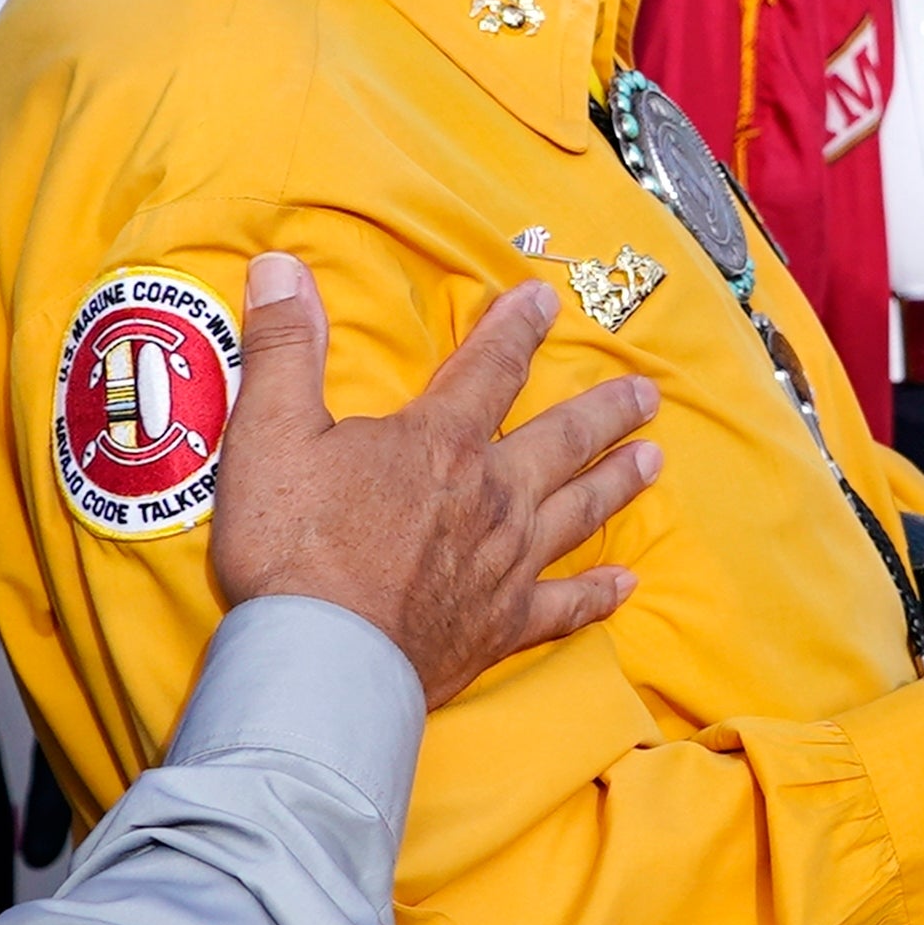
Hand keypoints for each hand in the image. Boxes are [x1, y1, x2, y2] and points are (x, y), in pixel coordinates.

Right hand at [212, 257, 659, 709]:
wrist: (321, 659)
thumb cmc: (292, 547)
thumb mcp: (269, 432)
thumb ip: (284, 348)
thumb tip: (282, 266)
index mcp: (441, 443)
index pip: (490, 368)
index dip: (516, 329)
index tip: (546, 301)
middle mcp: (491, 496)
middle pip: (561, 439)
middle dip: (604, 410)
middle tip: (646, 394)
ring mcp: (506, 563)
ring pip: (578, 511)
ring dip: (617, 482)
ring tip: (654, 460)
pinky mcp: (502, 625)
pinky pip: (564, 607)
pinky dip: (596, 596)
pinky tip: (625, 587)